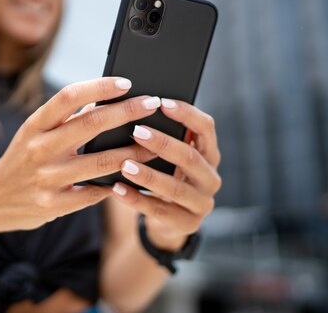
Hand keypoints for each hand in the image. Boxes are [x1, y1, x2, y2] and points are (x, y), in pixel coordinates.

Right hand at [0, 77, 158, 231]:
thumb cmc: (22, 159)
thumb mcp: (34, 133)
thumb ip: (64, 119)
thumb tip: (103, 100)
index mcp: (35, 125)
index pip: (69, 96)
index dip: (100, 86)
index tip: (126, 82)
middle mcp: (39, 148)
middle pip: (91, 124)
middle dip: (127, 112)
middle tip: (152, 103)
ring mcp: (47, 178)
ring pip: (101, 162)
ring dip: (133, 153)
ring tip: (154, 145)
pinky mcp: (54, 204)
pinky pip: (94, 193)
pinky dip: (116, 185)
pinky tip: (133, 178)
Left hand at [111, 99, 221, 250]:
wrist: (169, 219)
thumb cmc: (165, 174)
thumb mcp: (168, 156)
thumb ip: (160, 134)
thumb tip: (126, 106)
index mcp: (209, 153)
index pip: (206, 128)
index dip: (187, 114)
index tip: (162, 103)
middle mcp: (211, 177)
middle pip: (191, 158)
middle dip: (163, 144)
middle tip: (137, 131)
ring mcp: (202, 203)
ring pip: (176, 188)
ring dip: (149, 175)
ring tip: (125, 165)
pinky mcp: (188, 224)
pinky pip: (160, 212)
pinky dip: (136, 199)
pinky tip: (117, 189)